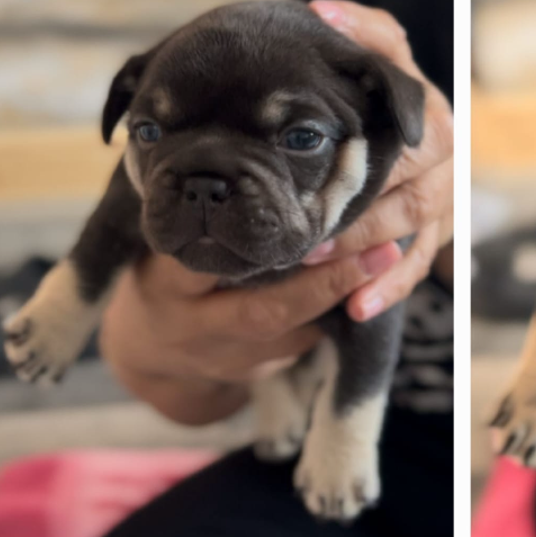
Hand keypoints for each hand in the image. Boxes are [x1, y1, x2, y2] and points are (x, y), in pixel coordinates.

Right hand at [100, 237, 404, 418]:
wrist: (149, 352)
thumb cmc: (162, 273)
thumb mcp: (164, 243)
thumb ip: (199, 215)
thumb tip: (262, 162)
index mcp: (167, 285)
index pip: (208, 261)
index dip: (255, 242)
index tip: (303, 210)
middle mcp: (196, 329)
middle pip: (266, 311)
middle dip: (327, 283)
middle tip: (380, 250)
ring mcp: (227, 360)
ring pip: (295, 335)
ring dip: (342, 299)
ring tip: (386, 259)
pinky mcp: (255, 375)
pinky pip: (303, 346)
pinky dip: (333, 317)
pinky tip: (366, 286)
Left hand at [301, 0, 453, 319]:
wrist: (364, 133)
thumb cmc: (351, 91)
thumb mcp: (361, 54)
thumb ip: (356, 30)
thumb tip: (320, 12)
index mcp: (423, 103)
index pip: (414, 112)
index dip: (378, 130)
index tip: (332, 148)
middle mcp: (441, 147)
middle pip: (416, 177)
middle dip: (361, 202)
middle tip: (307, 221)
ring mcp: (441, 193)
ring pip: (416, 222)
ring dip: (367, 244)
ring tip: (314, 255)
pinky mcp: (433, 234)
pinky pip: (419, 265)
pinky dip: (389, 287)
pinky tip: (356, 308)